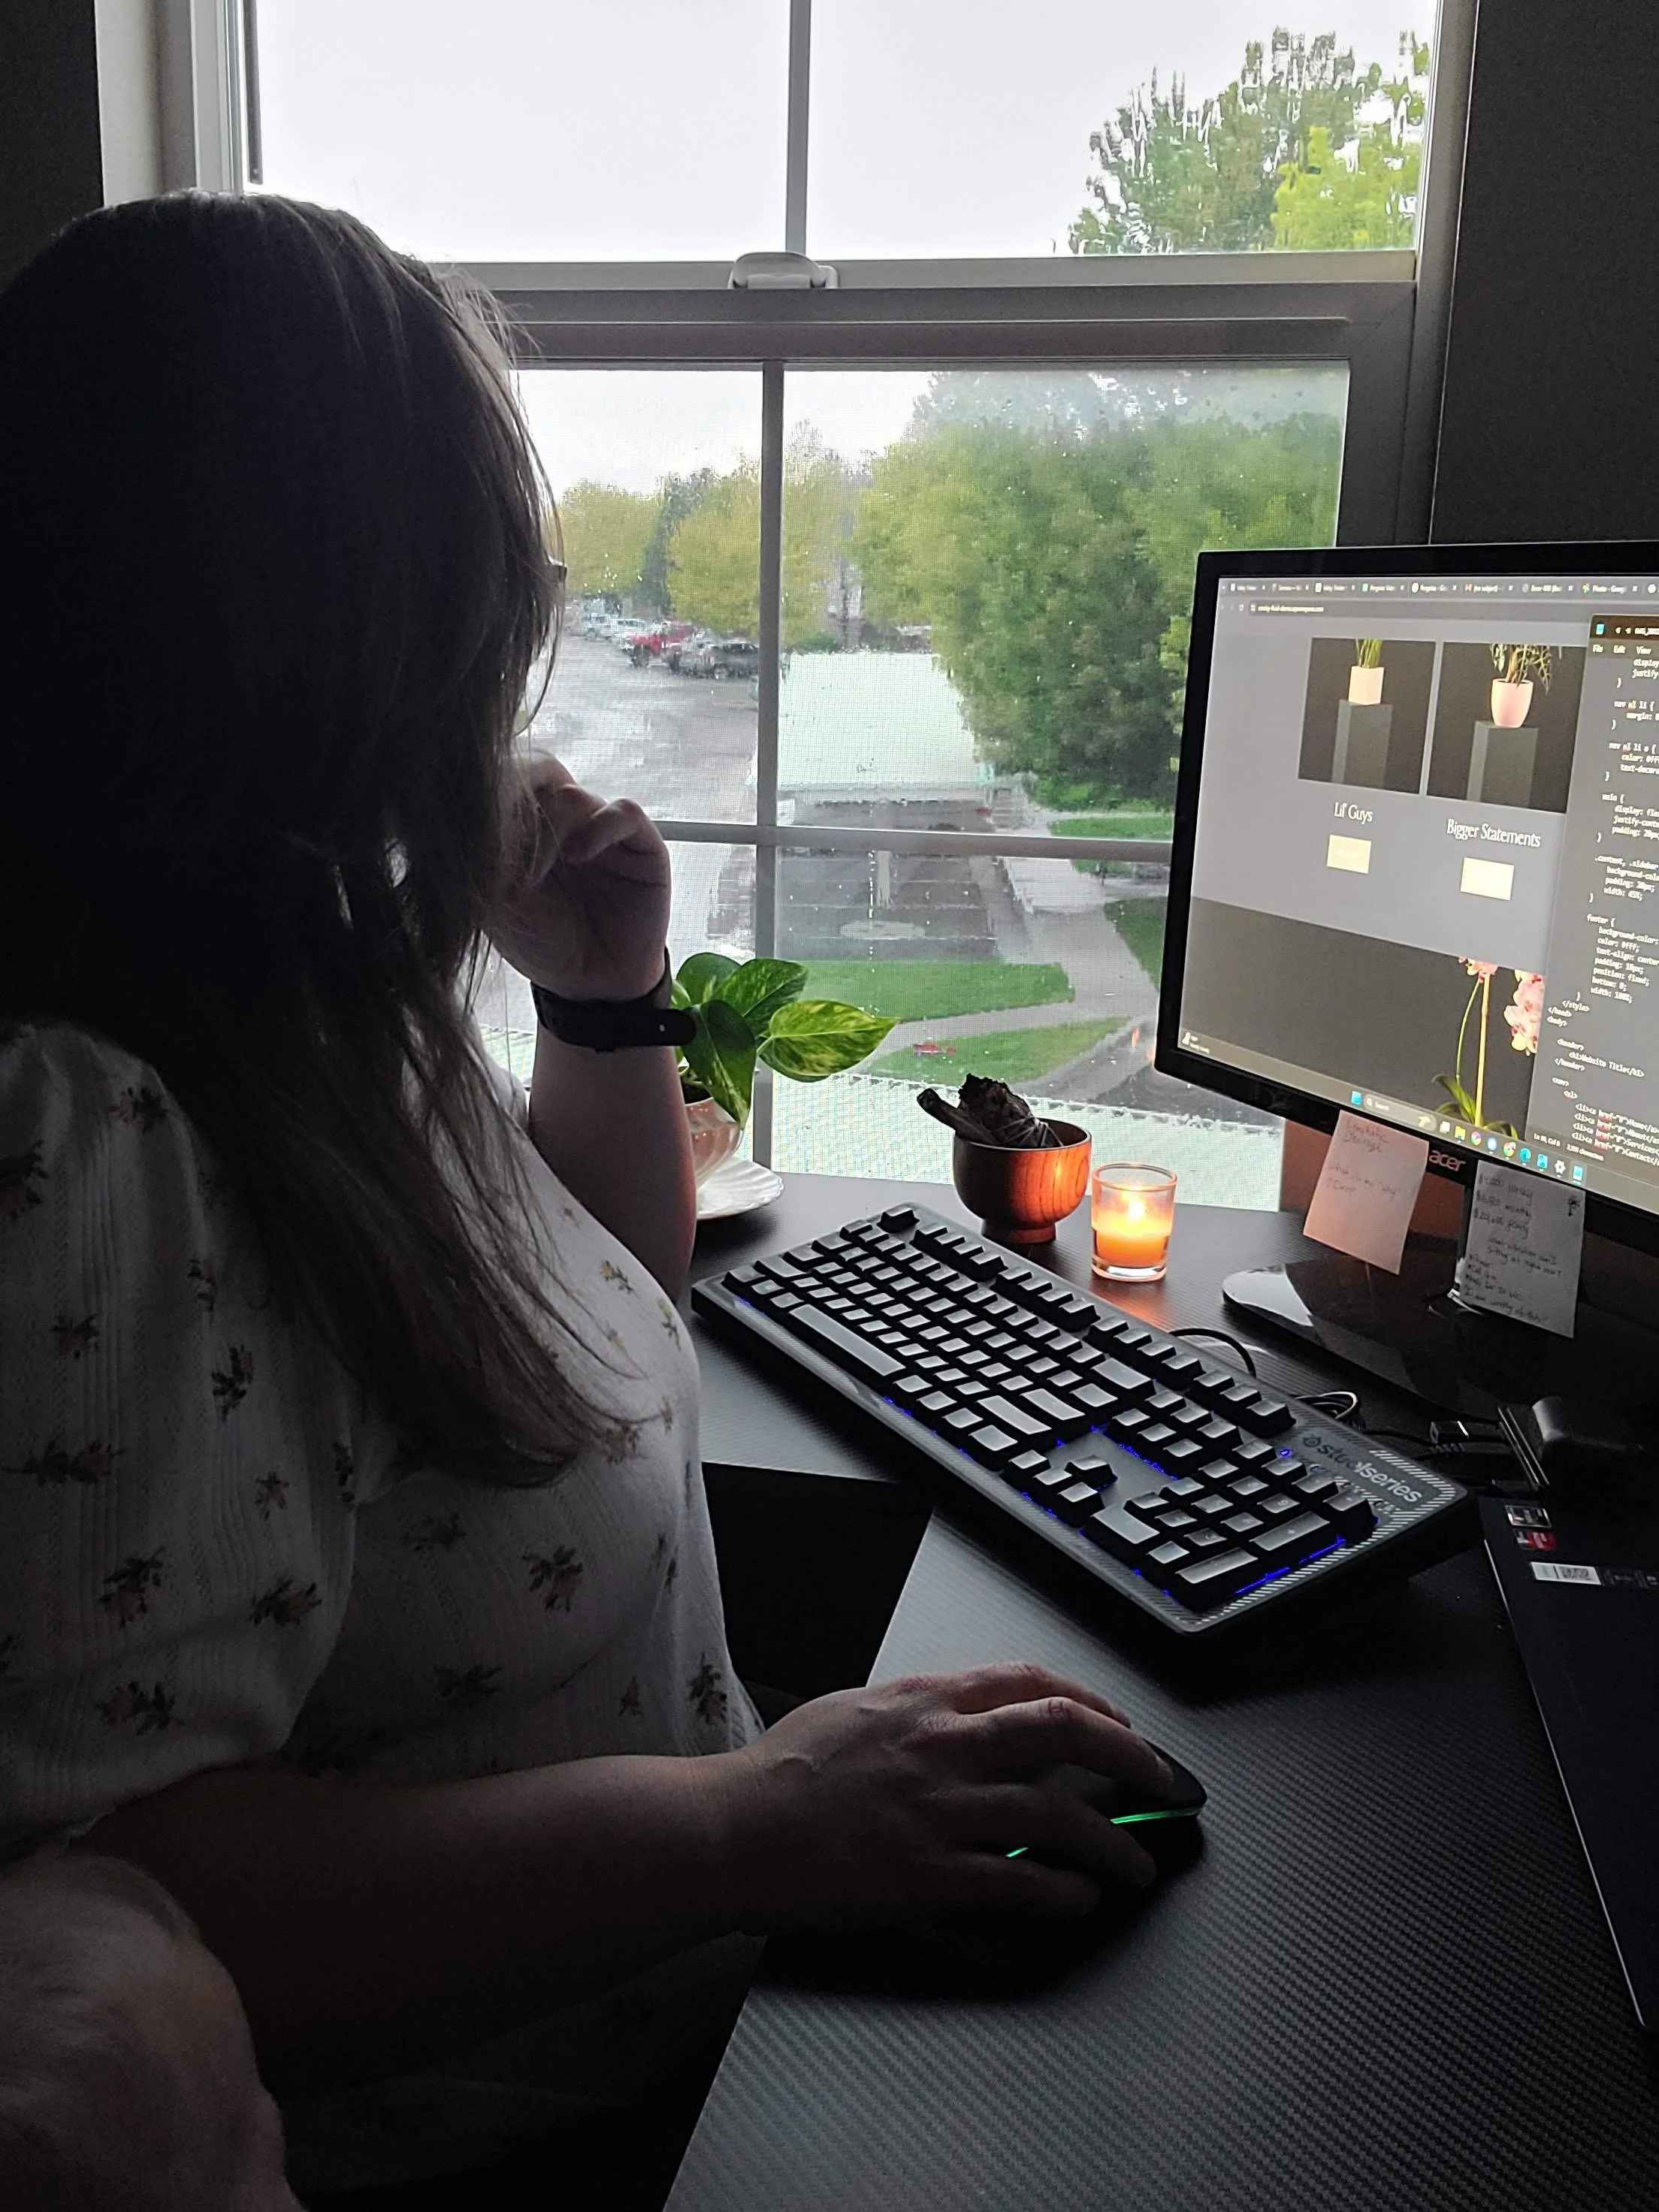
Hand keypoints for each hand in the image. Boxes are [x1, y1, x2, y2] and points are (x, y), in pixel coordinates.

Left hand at [487, 756, 670, 1000]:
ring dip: (548, 828)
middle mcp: (562, 821)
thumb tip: (482, 818)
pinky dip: (600, 826)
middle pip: (536, 776)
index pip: (506, 781)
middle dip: (514, 809)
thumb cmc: (542, 942)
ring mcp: (599, 829)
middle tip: (504, 852)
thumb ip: (486, 860)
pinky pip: (623, 812)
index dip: (490, 800)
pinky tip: (580, 855)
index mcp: (524, 827)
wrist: (591, 984)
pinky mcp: (640, 843)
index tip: (475, 839)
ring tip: (533, 875)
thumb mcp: (497, 905)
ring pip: (571, 795)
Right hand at [709, 1661, 1177, 1932]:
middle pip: (1064, 1730)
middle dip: (1133, 1755)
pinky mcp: (926, 1875)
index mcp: (923, 1700)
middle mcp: (941, 1746)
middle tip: (1167, 1783)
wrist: (729, 1829)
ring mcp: (937, 1810)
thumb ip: (914, 1710)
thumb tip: (961, 1715)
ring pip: (1057, 1813)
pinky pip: (1019, 1882)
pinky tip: (1082, 1899)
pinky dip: (1064, 1893)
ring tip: (1138, 1865)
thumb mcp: (853, 1710)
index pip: (1030, 1681)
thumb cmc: (779, 1776)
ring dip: (1114, 1842)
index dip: (1090, 1700)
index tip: (1119, 1723)